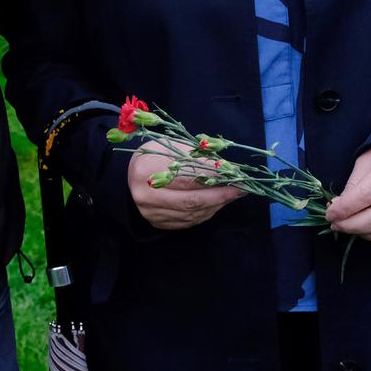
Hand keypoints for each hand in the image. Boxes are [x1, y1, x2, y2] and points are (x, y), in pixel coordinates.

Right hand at [128, 141, 242, 229]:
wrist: (130, 178)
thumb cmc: (152, 157)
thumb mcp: (169, 147)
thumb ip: (195, 156)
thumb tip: (227, 167)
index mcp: (146, 171)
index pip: (187, 177)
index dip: (214, 177)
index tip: (235, 174)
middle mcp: (146, 196)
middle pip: (192, 199)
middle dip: (221, 194)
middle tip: (241, 189)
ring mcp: (151, 213)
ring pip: (193, 212)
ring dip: (217, 204)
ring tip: (232, 194)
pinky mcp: (159, 223)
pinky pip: (189, 220)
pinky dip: (207, 212)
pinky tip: (217, 203)